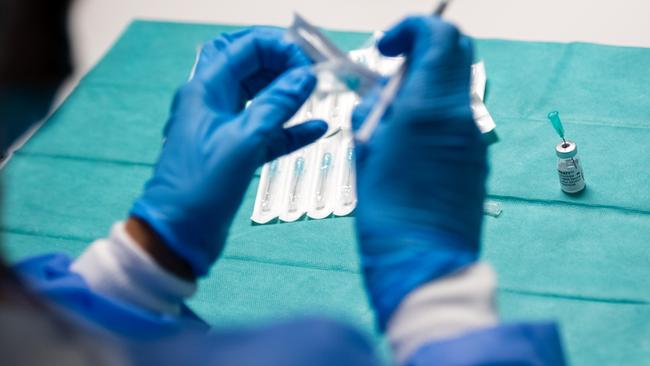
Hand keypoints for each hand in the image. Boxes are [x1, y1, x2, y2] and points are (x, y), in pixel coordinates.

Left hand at [131, 28, 326, 276]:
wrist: (178, 234)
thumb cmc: (197, 188)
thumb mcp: (243, 140)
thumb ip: (277, 105)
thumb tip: (305, 77)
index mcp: (205, 90)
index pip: (245, 47)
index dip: (279, 48)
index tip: (308, 62)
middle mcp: (213, 103)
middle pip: (253, 66)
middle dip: (285, 65)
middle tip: (314, 74)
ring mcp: (225, 128)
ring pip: (262, 97)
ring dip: (289, 94)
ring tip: (316, 95)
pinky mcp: (237, 152)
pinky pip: (269, 131)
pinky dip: (291, 128)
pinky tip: (316, 128)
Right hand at [352, 17, 486, 327]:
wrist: (423, 262)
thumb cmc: (387, 213)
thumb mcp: (365, 154)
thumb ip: (371, 114)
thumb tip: (376, 98)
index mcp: (429, 107)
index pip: (437, 34)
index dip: (409, 29)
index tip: (387, 47)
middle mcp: (460, 115)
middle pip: (457, 50)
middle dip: (424, 47)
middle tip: (393, 72)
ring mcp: (474, 137)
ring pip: (458, 84)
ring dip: (429, 82)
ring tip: (395, 114)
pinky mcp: (477, 158)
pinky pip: (460, 117)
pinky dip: (437, 111)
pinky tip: (412, 141)